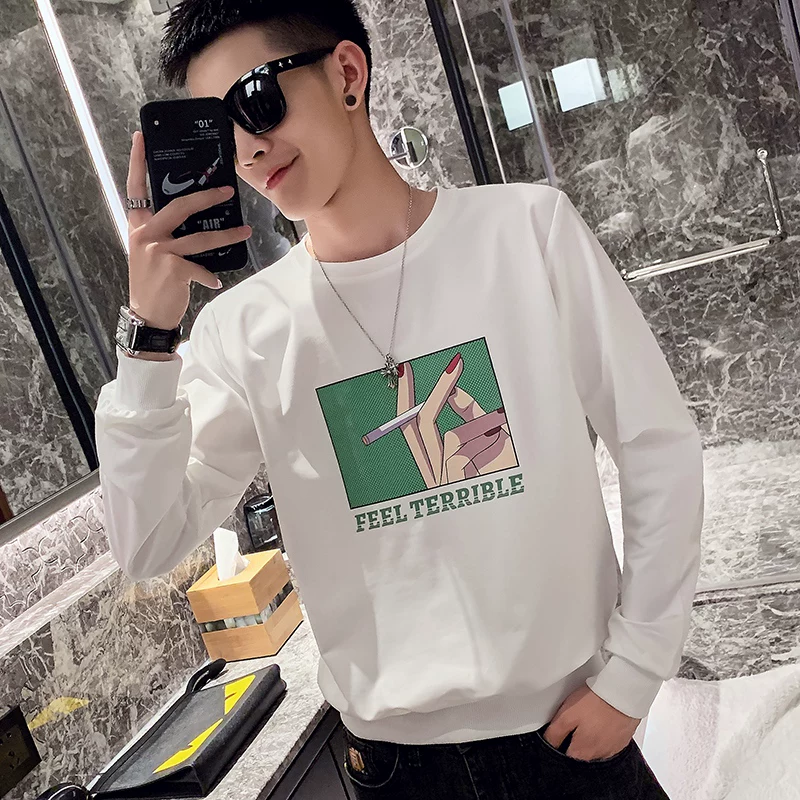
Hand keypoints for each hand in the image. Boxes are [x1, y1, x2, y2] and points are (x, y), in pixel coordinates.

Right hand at [126, 130, 251, 329]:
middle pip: (180, 206)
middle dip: (207, 196)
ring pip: (201, 237)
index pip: (135, 188)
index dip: (136, 161)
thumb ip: (163, 232)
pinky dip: (210, 275)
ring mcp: (158, 251)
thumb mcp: (150, 251)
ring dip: (227, 235)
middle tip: (228, 190)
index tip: (140, 136)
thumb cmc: (153, 281)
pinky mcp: (173, 268)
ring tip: (245, 231)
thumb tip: (192, 216)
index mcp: (138, 225)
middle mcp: (146, 234)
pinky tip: (214, 281)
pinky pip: (201, 267)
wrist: (147, 314)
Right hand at [395, 354, 515, 486]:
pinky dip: (486, 447)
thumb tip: (453, 391)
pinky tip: (498, 455)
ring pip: (451, 438)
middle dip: (437, 393)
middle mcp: (434, 475)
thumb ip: (469, 414)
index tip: (407, 372)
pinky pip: (465, 454)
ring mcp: (443, 482)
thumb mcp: (490, 435)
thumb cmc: (508, 470)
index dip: (406, 399)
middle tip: (453, 366)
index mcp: (435, 464)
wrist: (526, 502)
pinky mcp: (455, 487)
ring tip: (500, 439)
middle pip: (419, 427)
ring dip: (481, 431)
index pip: (411, 428)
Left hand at [542, 685, 639, 760]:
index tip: (558, 737)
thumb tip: (548, 744)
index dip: (559, 747)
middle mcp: (599, 755)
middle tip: (573, 725)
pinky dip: (602, 736)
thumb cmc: (595, 702)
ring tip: (587, 722)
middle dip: (574, 744)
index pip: (566, 759)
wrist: (623, 692)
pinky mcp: (622, 740)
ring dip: (589, 740)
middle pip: (581, 755)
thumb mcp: (566, 715)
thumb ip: (555, 733)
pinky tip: (600, 723)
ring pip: (595, 749)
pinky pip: (608, 743)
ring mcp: (612, 749)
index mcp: (583, 752)